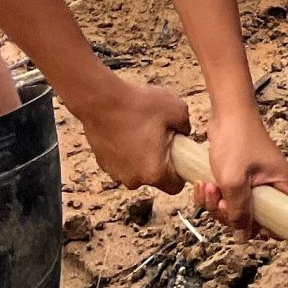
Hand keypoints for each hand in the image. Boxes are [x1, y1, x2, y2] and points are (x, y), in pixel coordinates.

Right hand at [70, 72, 191, 192]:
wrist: (101, 101)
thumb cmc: (139, 106)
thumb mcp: (177, 109)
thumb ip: (187, 126)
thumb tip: (184, 133)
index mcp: (154, 172)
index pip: (175, 186)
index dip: (181, 172)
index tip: (181, 155)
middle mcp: (133, 179)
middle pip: (155, 177)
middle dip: (161, 160)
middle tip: (161, 136)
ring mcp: (115, 173)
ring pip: (137, 169)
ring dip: (142, 155)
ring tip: (142, 130)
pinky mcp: (103, 164)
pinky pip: (122, 162)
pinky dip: (127, 151)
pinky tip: (127, 130)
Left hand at [195, 106, 287, 235]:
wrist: (227, 113)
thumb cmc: (237, 138)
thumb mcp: (234, 180)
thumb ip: (238, 212)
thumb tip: (242, 236)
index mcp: (284, 187)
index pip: (282, 224)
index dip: (259, 228)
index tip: (239, 219)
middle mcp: (275, 188)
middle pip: (253, 221)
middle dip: (228, 213)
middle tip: (218, 197)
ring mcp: (258, 185)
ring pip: (237, 212)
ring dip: (216, 204)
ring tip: (208, 185)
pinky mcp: (242, 182)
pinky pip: (228, 201)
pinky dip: (213, 197)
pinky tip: (205, 183)